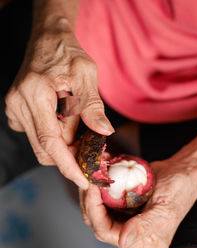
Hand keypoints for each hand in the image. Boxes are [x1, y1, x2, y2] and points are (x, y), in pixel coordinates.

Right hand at [5, 26, 113, 188]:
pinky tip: (67, 124)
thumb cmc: (68, 54)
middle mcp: (19, 105)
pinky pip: (38, 135)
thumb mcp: (86, 75)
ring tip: (81, 133)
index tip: (82, 180)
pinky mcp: (18, 112)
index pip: (50, 141)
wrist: (49, 40)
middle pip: (44, 149)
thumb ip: (93, 106)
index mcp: (35, 95)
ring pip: (41, 144)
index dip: (67, 165)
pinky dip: (55, 137)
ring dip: (63, 146)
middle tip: (90, 152)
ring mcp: (15, 109)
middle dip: (68, 156)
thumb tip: (104, 133)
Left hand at [79, 158, 196, 247]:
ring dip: (92, 194)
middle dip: (90, 200)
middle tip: (90, 177)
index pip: (108, 233)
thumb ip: (144, 226)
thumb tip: (123, 242)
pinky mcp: (124, 213)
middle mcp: (135, 241)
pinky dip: (99, 190)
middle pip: (99, 225)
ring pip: (97, 215)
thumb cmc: (179, 190)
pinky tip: (100, 176)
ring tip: (94, 174)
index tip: (91, 186)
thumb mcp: (164, 209)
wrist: (182, 174)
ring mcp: (128, 226)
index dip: (94, 210)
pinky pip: (104, 205)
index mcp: (148, 247)